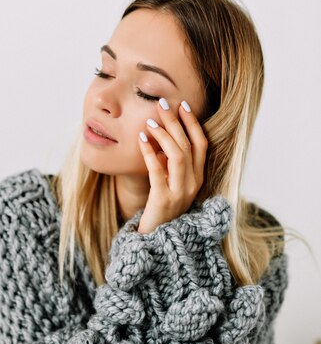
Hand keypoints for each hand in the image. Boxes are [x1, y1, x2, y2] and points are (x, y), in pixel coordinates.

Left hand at [137, 98, 207, 233]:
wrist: (155, 240)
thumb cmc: (160, 209)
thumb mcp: (170, 184)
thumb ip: (171, 165)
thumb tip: (162, 136)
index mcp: (198, 178)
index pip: (202, 144)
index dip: (193, 123)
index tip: (183, 105)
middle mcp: (193, 184)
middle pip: (189, 145)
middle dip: (176, 122)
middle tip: (163, 103)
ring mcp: (180, 193)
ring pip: (178, 155)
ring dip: (164, 135)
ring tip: (150, 121)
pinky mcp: (164, 200)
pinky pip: (157, 170)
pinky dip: (149, 152)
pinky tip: (140, 139)